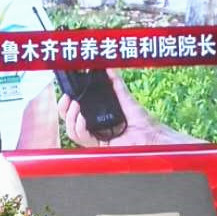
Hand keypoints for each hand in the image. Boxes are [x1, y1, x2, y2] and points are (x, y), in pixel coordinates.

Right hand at [57, 69, 202, 147]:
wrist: (153, 136)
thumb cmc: (144, 122)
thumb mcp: (126, 98)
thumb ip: (116, 84)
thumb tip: (110, 68)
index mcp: (98, 119)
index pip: (75, 113)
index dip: (67, 104)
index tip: (67, 93)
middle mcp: (95, 130)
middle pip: (69, 122)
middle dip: (64, 110)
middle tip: (67, 98)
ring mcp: (97, 139)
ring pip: (72, 131)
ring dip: (70, 117)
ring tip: (76, 105)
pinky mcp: (100, 147)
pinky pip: (83, 139)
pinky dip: (80, 127)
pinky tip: (82, 118)